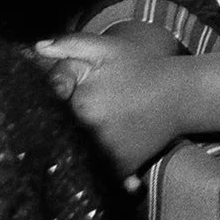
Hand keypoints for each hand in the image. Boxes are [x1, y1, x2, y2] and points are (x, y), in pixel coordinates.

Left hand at [36, 33, 192, 176]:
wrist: (182, 93)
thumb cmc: (141, 67)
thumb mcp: (107, 48)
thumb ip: (71, 45)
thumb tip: (37, 47)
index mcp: (80, 104)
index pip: (43, 114)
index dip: (41, 110)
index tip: (52, 103)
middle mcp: (89, 134)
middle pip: (55, 139)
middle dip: (54, 131)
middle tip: (70, 119)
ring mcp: (105, 155)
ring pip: (72, 159)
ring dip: (70, 152)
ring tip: (84, 136)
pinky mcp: (119, 169)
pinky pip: (96, 175)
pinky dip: (93, 170)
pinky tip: (98, 155)